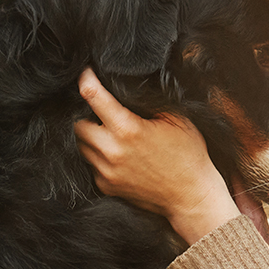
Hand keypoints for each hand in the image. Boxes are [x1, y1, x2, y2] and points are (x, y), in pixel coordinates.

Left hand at [74, 68, 239, 244]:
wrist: (191, 196)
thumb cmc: (188, 154)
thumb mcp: (176, 118)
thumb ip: (149, 101)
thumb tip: (128, 86)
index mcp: (129, 130)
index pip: (93, 97)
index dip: (86, 80)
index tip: (85, 72)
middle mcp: (112, 152)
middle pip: (77, 124)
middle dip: (85, 113)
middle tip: (100, 109)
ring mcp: (106, 172)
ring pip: (80, 146)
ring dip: (90, 135)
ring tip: (108, 130)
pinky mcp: (106, 186)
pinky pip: (91, 165)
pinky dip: (98, 155)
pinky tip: (117, 152)